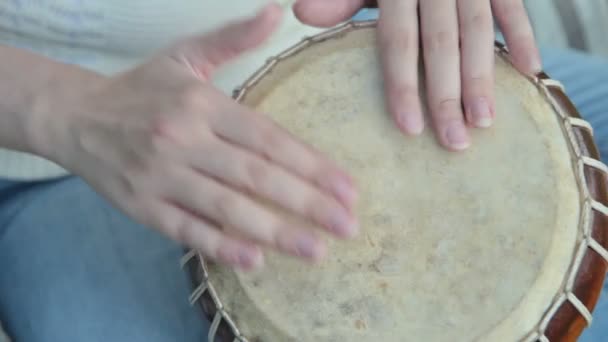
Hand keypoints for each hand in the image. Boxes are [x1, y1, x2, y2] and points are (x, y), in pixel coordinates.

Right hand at [35, 4, 357, 270]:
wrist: (75, 117)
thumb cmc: (141, 89)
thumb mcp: (185, 56)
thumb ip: (233, 38)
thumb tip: (277, 11)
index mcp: (202, 104)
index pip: (268, 138)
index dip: (311, 164)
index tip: (347, 188)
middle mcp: (184, 139)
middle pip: (255, 175)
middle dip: (306, 203)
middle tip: (347, 225)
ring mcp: (161, 176)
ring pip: (226, 207)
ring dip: (275, 231)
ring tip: (316, 250)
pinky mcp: (142, 206)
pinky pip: (186, 230)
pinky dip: (221, 245)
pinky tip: (256, 259)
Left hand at [294, 0, 540, 150]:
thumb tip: (301, 14)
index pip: (398, 41)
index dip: (403, 85)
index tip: (409, 128)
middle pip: (440, 44)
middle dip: (448, 95)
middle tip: (453, 143)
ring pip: (477, 30)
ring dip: (483, 76)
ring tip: (484, 122)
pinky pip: (514, 5)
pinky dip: (522, 35)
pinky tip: (530, 71)